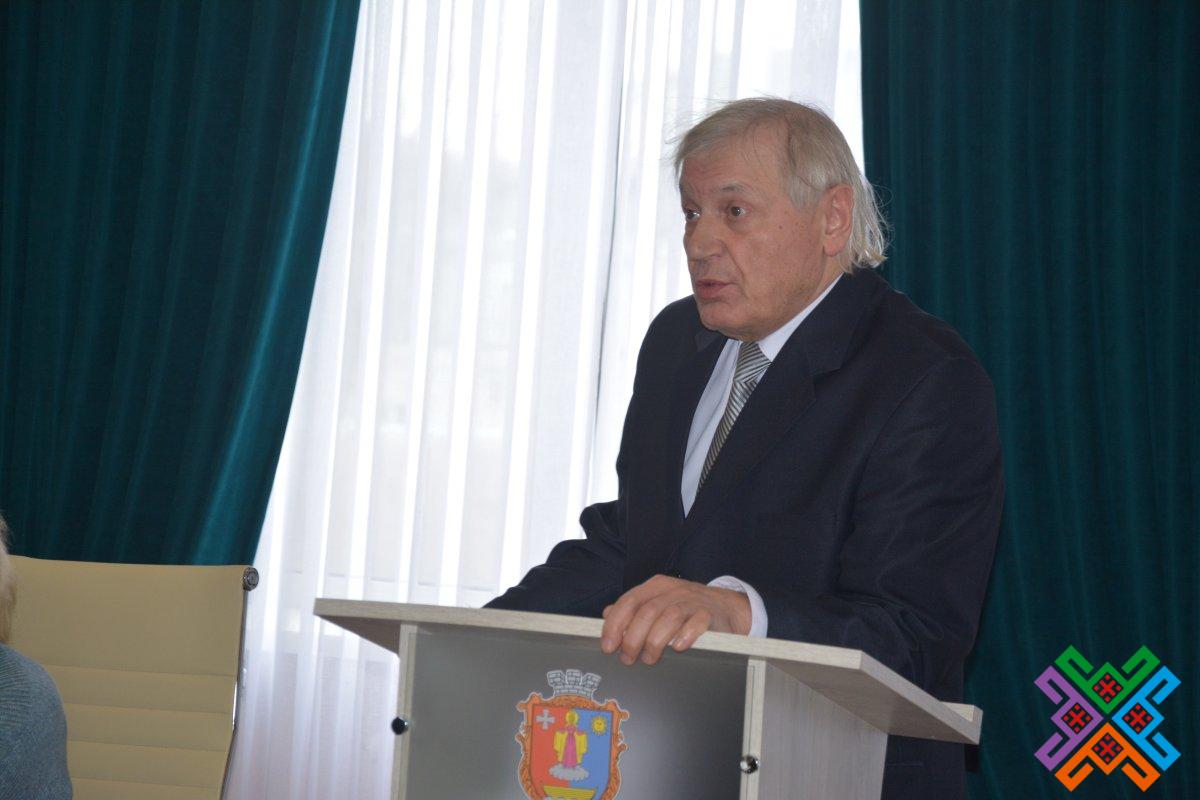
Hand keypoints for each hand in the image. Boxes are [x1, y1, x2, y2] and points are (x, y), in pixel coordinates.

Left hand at [599, 575, 751, 665]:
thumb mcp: (658, 603)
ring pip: (669, 617)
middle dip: (633, 638)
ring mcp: (692, 601)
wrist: (726, 608)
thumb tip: (607, 614)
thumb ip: (634, 609)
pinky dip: (686, 635)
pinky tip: (678, 648)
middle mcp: (672, 591)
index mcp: (655, 587)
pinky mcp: (710, 614)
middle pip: (647, 612)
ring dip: (655, 641)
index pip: (629, 601)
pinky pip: (697, 622)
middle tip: (628, 658)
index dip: (616, 624)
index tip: (608, 645)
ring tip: (649, 658)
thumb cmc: (687, 609)